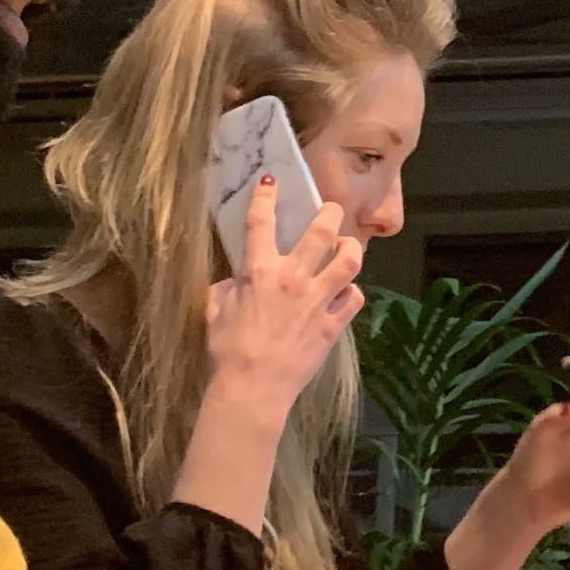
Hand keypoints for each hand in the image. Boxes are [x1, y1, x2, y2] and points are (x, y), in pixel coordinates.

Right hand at [200, 171, 366, 432]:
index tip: (271, 180)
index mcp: (259, 272)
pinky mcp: (333, 324)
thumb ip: (226, 288)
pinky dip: (352, 292)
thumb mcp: (215, 312)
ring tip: (347, 246)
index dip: (265, 196)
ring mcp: (317, 300)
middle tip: (331, 209)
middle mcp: (293, 278)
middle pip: (320, 231)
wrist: (252, 389)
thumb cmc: (227, 351)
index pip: (260, 223)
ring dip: (351, 247)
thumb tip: (234, 280)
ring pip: (349, 260)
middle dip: (329, 212)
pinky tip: (346, 292)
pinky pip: (354, 298)